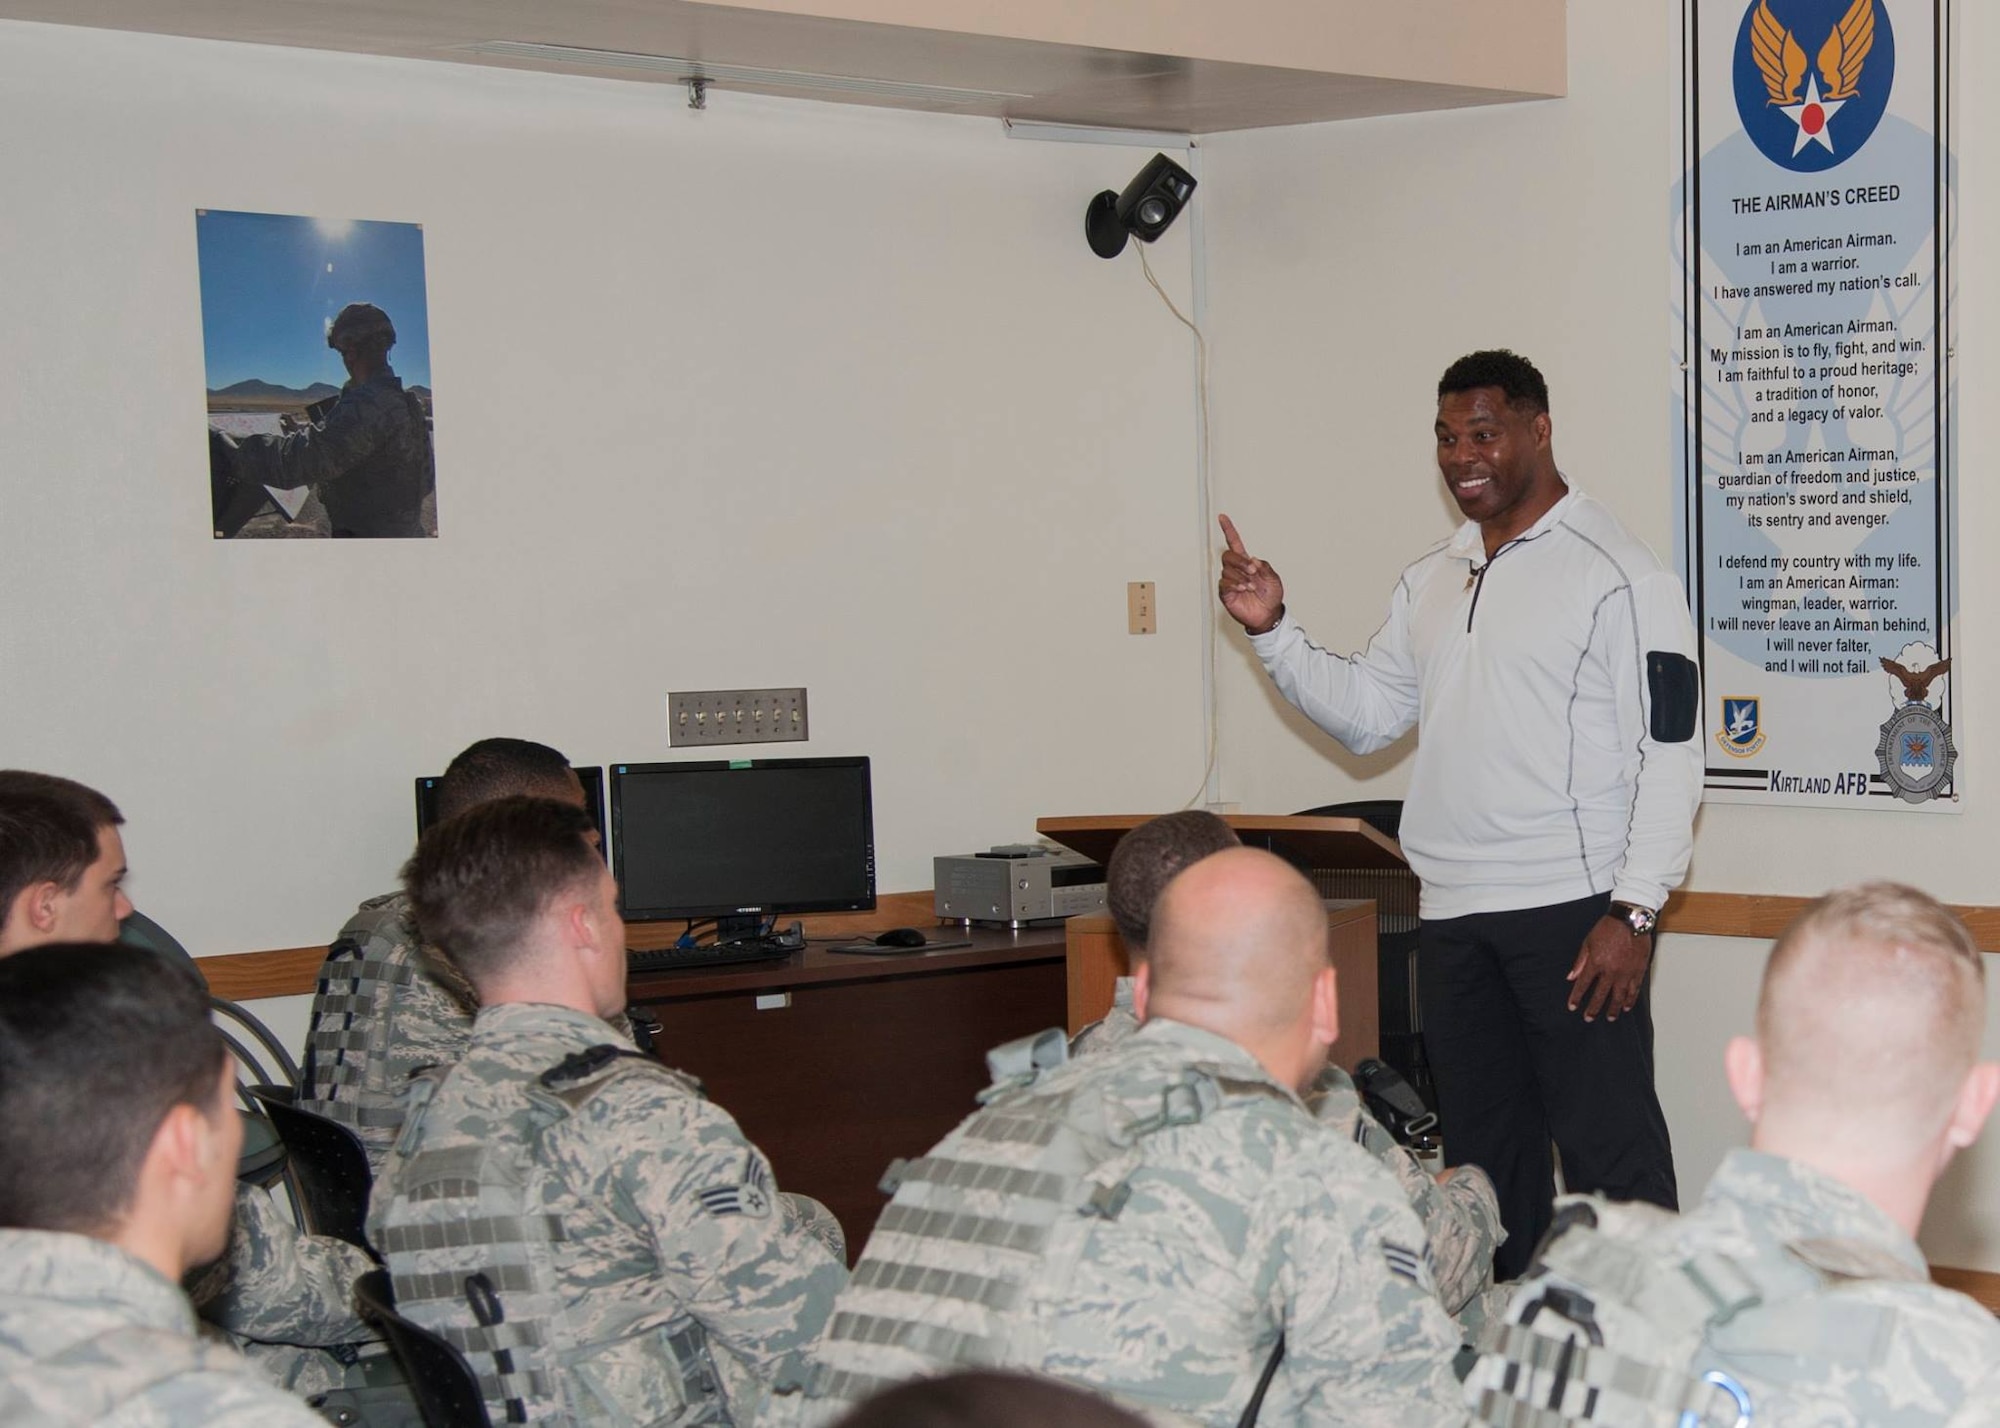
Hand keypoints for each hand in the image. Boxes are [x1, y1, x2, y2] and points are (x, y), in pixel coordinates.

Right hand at [1217, 514, 1285, 633]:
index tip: (1222, 518)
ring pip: (1227, 570)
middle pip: (1228, 556)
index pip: (1234, 542)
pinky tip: (1243, 589)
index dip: (1228, 530)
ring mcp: (1230, 581)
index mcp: (1247, 563)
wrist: (1268, 615)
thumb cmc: (1271, 597)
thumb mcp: (1274, 578)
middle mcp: (1236, 570)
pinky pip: (1224, 583)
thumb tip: (1253, 560)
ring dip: (1241, 577)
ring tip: (1251, 586)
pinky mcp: (1226, 593)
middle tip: (1252, 571)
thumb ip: (1265, 567)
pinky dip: (1234, 584)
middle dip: (1239, 561)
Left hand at [1566, 915, 1652, 1021]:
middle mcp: (1611, 971)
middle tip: (1589, 1018)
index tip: (1572, 1007)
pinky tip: (1627, 1007)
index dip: (1576, 997)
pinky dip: (1630, 1000)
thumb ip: (1580, 961)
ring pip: (1619, 996)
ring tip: (1610, 1018)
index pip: (1583, 985)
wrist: (1630, 920)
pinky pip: (1634, 990)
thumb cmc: (1608, 928)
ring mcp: (1626, 972)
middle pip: (1600, 995)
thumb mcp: (1588, 942)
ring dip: (1614, 1009)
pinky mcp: (1639, 971)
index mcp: (1596, 963)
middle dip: (1593, 1008)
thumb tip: (1571, 977)